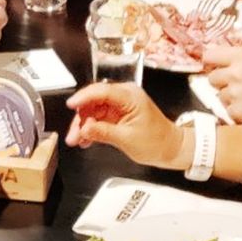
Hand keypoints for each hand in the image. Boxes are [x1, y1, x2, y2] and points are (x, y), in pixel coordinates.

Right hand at [65, 82, 188, 168]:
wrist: (170, 149)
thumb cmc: (156, 142)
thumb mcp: (126, 139)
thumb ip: (103, 132)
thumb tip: (84, 129)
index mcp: (130, 96)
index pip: (102, 91)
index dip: (84, 97)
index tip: (71, 105)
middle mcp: (125, 96)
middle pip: (94, 101)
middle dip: (81, 118)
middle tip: (73, 135)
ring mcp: (120, 105)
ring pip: (94, 111)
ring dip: (84, 125)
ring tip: (77, 141)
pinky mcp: (118, 114)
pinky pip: (99, 118)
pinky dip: (91, 128)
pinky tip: (85, 140)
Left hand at [202, 45, 241, 120]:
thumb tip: (226, 64)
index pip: (210, 55)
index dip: (211, 62)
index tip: (214, 67)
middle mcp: (235, 72)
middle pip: (212, 78)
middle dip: (222, 83)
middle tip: (237, 87)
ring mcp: (234, 93)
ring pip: (220, 96)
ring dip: (231, 99)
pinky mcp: (237, 111)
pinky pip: (228, 111)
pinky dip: (237, 113)